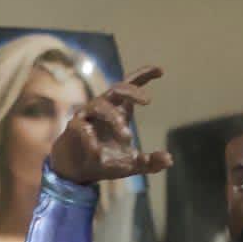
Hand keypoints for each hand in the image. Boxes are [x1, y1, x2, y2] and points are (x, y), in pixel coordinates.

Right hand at [50, 65, 172, 183]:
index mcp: (118, 112)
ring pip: (100, 105)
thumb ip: (151, 162)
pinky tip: (98, 152)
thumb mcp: (133, 165)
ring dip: (114, 119)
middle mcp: (103, 109)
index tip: (161, 70)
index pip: (130, 87)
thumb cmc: (107, 161)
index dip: (143, 75)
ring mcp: (86, 116)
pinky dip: (91, 139)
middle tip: (147, 100)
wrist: (80, 171)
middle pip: (117, 89)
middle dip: (132, 91)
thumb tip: (169, 159)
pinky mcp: (73, 128)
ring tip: (127, 138)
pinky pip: (82, 127)